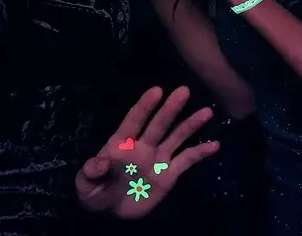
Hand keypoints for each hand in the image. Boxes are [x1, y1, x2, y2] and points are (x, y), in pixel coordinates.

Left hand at [76, 86, 218, 218]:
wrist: (112, 212)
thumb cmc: (97, 192)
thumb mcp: (86, 187)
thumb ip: (90, 174)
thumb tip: (99, 162)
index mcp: (123, 144)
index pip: (134, 121)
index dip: (144, 107)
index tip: (156, 91)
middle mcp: (144, 145)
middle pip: (159, 124)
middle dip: (171, 108)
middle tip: (183, 90)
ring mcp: (159, 158)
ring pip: (177, 136)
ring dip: (191, 124)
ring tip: (207, 111)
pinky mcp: (169, 174)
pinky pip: (187, 160)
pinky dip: (201, 152)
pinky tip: (215, 145)